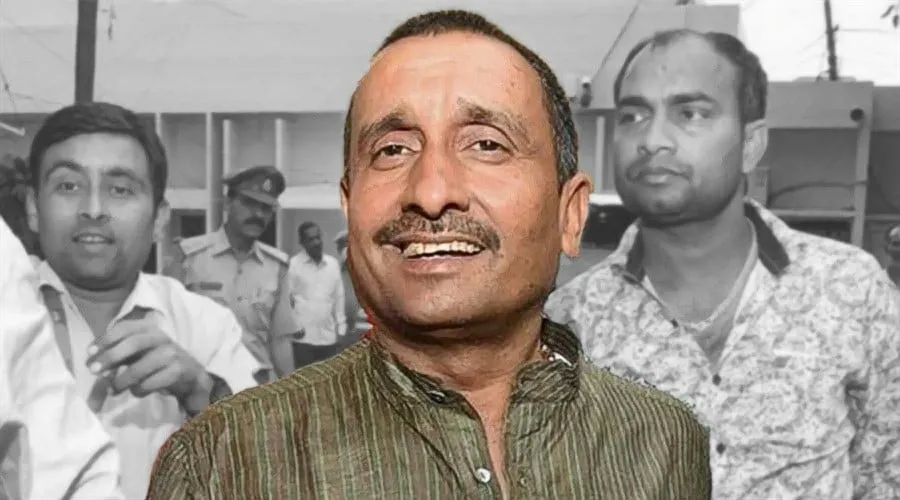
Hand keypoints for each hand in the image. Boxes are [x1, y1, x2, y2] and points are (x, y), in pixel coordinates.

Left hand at [85, 319, 212, 414]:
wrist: (190, 375)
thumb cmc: (157, 363)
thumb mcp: (139, 353)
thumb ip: (118, 355)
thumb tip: (94, 364)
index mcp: (149, 329)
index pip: (126, 327)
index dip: (106, 338)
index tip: (89, 353)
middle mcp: (162, 337)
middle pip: (134, 343)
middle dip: (111, 356)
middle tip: (94, 371)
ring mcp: (172, 354)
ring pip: (142, 366)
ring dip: (123, 380)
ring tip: (112, 390)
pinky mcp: (179, 371)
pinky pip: (153, 381)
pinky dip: (140, 389)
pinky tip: (136, 392)